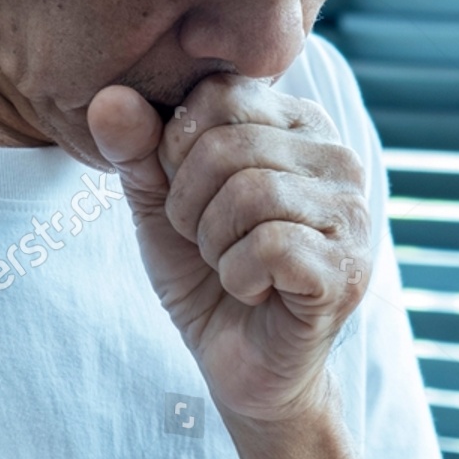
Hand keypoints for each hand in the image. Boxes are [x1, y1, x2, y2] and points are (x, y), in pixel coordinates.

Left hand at [88, 73, 371, 458]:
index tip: (188, 194)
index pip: (219, 94)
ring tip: (228, 264)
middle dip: (189, 204)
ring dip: (213, 243)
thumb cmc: (207, 274)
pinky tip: (253, 290)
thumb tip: (107, 99)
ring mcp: (350, 212)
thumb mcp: (160, 203)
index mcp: (297, 124)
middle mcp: (336, 156)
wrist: (242, 364)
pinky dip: (238, 276)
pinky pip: (270, 246)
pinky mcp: (347, 268)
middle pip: (227, 144)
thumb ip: (136, 148)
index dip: (177, 148)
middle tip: (205, 241)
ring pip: (250, 193)